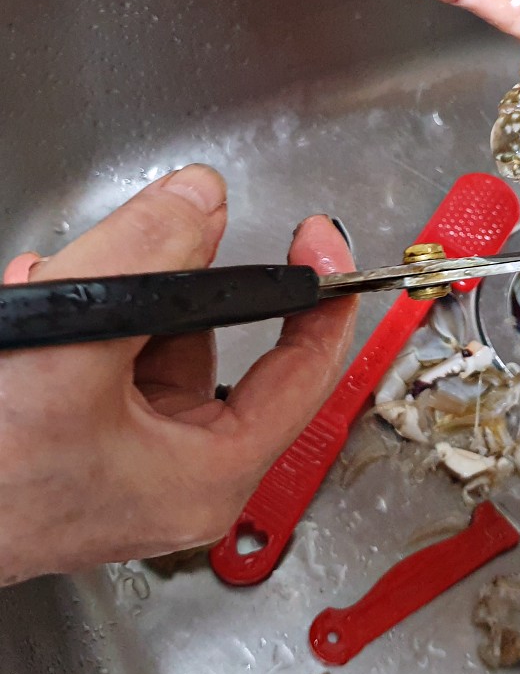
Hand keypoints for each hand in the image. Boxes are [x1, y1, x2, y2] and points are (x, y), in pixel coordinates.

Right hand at [0, 164, 356, 584]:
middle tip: (175, 227)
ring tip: (70, 274)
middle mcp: (178, 467)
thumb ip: (146, 263)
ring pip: (156, 338)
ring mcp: (128, 450)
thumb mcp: (74, 351)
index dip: (323, 294)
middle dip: (182, 278)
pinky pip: (109, 352)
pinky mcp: (83, 434)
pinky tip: (42, 294)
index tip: (319, 239)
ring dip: (120, 293)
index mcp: (210, 473)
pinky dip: (84, 315)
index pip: (306, 371)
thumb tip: (199, 200)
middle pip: (218, 338)